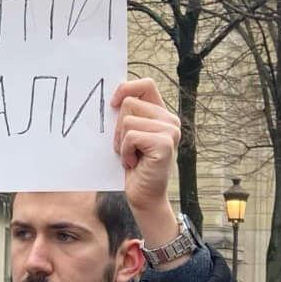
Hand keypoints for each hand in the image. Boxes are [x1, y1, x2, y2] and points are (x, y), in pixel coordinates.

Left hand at [109, 78, 181, 254]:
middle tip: (125, 147)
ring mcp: (170, 131)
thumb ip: (125, 115)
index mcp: (161, 113)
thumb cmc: (132, 166)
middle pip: (129, 102)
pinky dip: (125, 152)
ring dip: (121, 142)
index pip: (145, 84)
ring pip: (128, 120)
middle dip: (117, 127)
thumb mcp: (127, 136)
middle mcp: (170, 119)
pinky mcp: (165, 144)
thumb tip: (109, 97)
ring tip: (131, 156)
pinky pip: (131, 136)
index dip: (125, 88)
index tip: (111, 104)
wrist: (143, 196)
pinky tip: (134, 163)